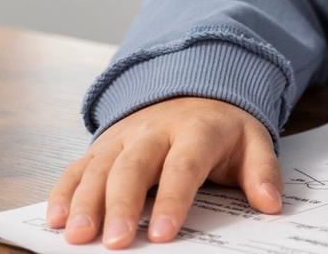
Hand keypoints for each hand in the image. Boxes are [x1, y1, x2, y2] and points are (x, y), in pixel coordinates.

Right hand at [45, 96, 282, 247]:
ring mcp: (124, 137)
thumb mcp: (253, 142)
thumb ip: (263, 172)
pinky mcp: (103, 145)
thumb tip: (271, 204)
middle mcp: (154, 131)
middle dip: (120, 206)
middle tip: (113, 243)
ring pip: (100, 167)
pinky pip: (79, 166)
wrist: (194, 88)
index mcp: (195, 131)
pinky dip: (64, 190)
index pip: (183, 166)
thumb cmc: (222, 129)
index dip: (172, 200)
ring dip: (85, 202)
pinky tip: (56, 218)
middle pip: (133, 168)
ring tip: (78, 236)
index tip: (162, 234)